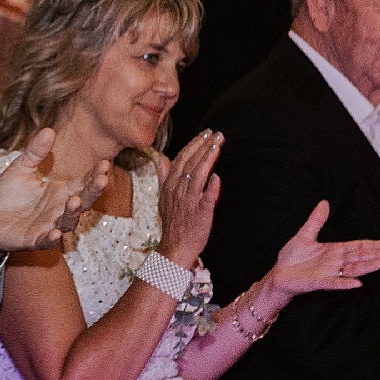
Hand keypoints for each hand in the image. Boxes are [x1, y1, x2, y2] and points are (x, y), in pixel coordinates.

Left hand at [0, 127, 107, 267]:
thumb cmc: (9, 195)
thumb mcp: (21, 169)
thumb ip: (34, 153)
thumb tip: (48, 130)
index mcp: (60, 192)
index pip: (83, 183)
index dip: (95, 174)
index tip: (105, 163)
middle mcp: (59, 210)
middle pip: (83, 201)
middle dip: (93, 191)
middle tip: (103, 179)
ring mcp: (48, 226)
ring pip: (68, 222)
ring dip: (73, 213)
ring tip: (75, 200)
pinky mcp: (33, 240)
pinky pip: (46, 241)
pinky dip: (51, 239)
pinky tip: (56, 234)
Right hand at [154, 130, 222, 270]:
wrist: (175, 247)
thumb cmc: (174, 222)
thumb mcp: (163, 197)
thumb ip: (164, 175)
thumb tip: (162, 157)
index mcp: (170, 185)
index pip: (182, 159)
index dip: (194, 144)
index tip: (206, 133)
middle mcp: (179, 190)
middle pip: (191, 163)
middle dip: (203, 146)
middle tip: (216, 133)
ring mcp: (189, 201)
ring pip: (198, 175)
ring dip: (208, 159)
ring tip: (218, 144)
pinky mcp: (200, 213)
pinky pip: (206, 198)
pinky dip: (211, 187)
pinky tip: (217, 177)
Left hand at [261, 200, 379, 303]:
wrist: (279, 274)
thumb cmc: (291, 258)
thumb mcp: (304, 235)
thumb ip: (316, 221)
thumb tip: (324, 203)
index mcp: (334, 251)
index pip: (357, 247)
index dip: (372, 245)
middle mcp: (335, 263)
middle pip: (359, 258)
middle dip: (376, 255)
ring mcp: (328, 273)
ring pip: (352, 270)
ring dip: (367, 267)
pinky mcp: (319, 282)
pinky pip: (334, 283)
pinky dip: (345, 283)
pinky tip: (357, 283)